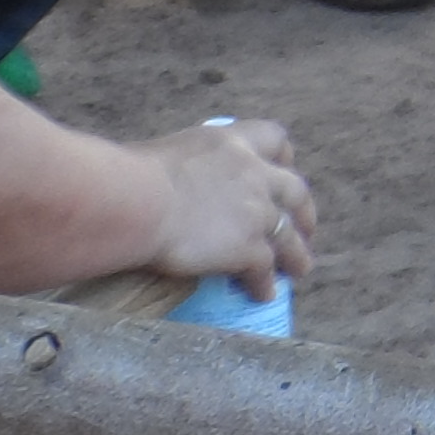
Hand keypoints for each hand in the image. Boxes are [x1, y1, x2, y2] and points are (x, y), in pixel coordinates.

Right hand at [142, 117, 315, 302]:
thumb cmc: (130, 176)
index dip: (283, 157)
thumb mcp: (167, 154)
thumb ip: (184, 168)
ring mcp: (256, 211)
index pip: (274, 139)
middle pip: (295, 191)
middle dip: (304, 212)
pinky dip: (265, 284)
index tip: (285, 168)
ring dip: (297, 254)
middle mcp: (254, 173)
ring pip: (289, 236)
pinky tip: (262, 296)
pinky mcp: (249, 247)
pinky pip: (266, 269)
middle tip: (304, 228)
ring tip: (299, 270)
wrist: (137, 202)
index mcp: (233, 142)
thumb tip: (164, 183)